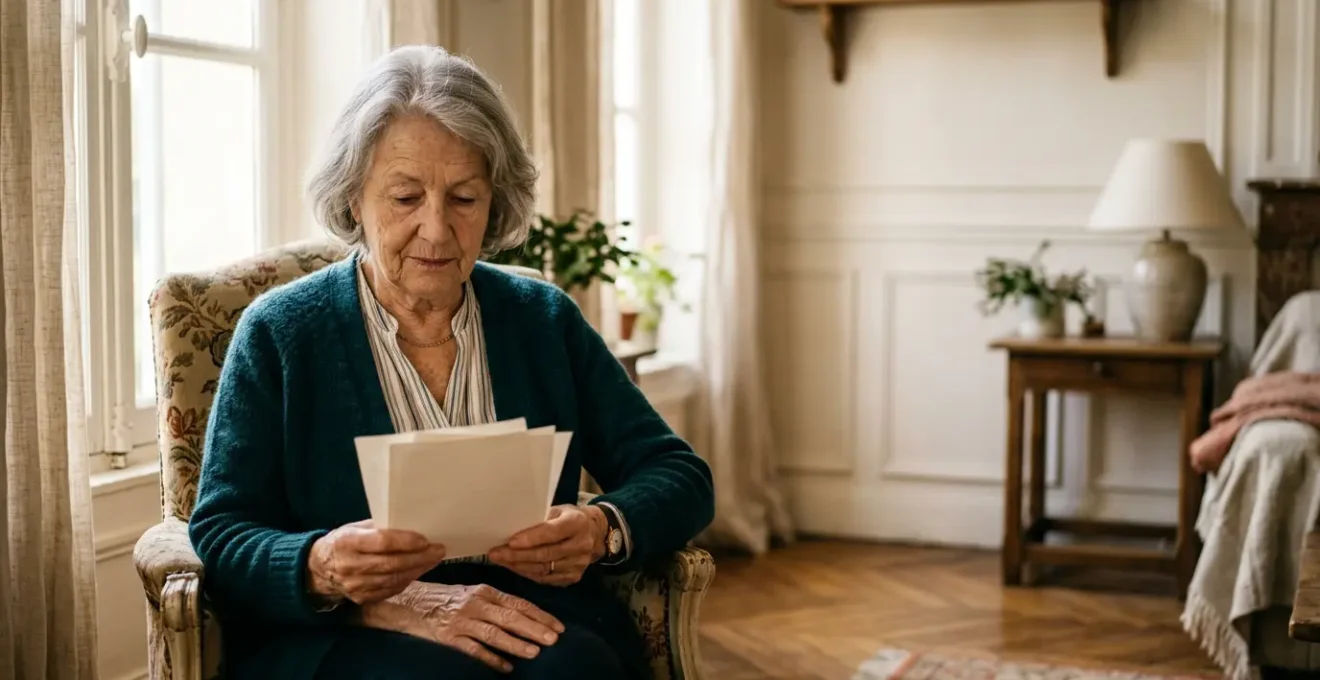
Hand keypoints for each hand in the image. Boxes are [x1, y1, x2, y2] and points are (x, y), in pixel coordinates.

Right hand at [306, 519, 447, 604]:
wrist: (319, 570)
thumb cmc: (343, 542)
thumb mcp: (354, 528)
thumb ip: (378, 527)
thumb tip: (411, 525)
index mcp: (347, 542)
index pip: (382, 542)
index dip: (406, 541)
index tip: (425, 539)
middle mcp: (350, 566)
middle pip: (392, 563)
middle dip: (420, 557)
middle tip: (439, 550)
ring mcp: (356, 586)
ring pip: (394, 578)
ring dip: (418, 569)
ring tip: (433, 559)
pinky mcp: (362, 598)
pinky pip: (391, 589)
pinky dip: (408, 579)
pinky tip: (418, 570)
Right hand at [362, 582, 564, 672]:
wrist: (409, 603)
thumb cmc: (446, 598)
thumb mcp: (472, 593)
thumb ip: (496, 603)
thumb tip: (526, 616)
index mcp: (484, 591)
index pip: (518, 603)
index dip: (540, 615)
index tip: (558, 626)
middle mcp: (475, 604)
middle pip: (510, 617)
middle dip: (534, 629)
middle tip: (554, 640)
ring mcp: (461, 621)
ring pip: (493, 633)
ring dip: (516, 643)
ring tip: (535, 653)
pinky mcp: (448, 638)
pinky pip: (473, 650)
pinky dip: (490, 659)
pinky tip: (506, 668)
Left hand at [487, 504, 606, 585]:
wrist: (594, 533)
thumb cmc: (569, 518)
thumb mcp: (558, 510)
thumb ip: (540, 519)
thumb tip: (510, 527)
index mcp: (577, 523)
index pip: (552, 532)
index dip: (531, 538)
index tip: (510, 542)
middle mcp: (581, 545)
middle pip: (545, 554)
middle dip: (517, 555)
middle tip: (495, 554)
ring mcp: (578, 564)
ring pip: (543, 569)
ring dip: (518, 566)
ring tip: (500, 561)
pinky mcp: (573, 577)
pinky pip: (546, 579)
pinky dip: (527, 573)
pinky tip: (514, 567)